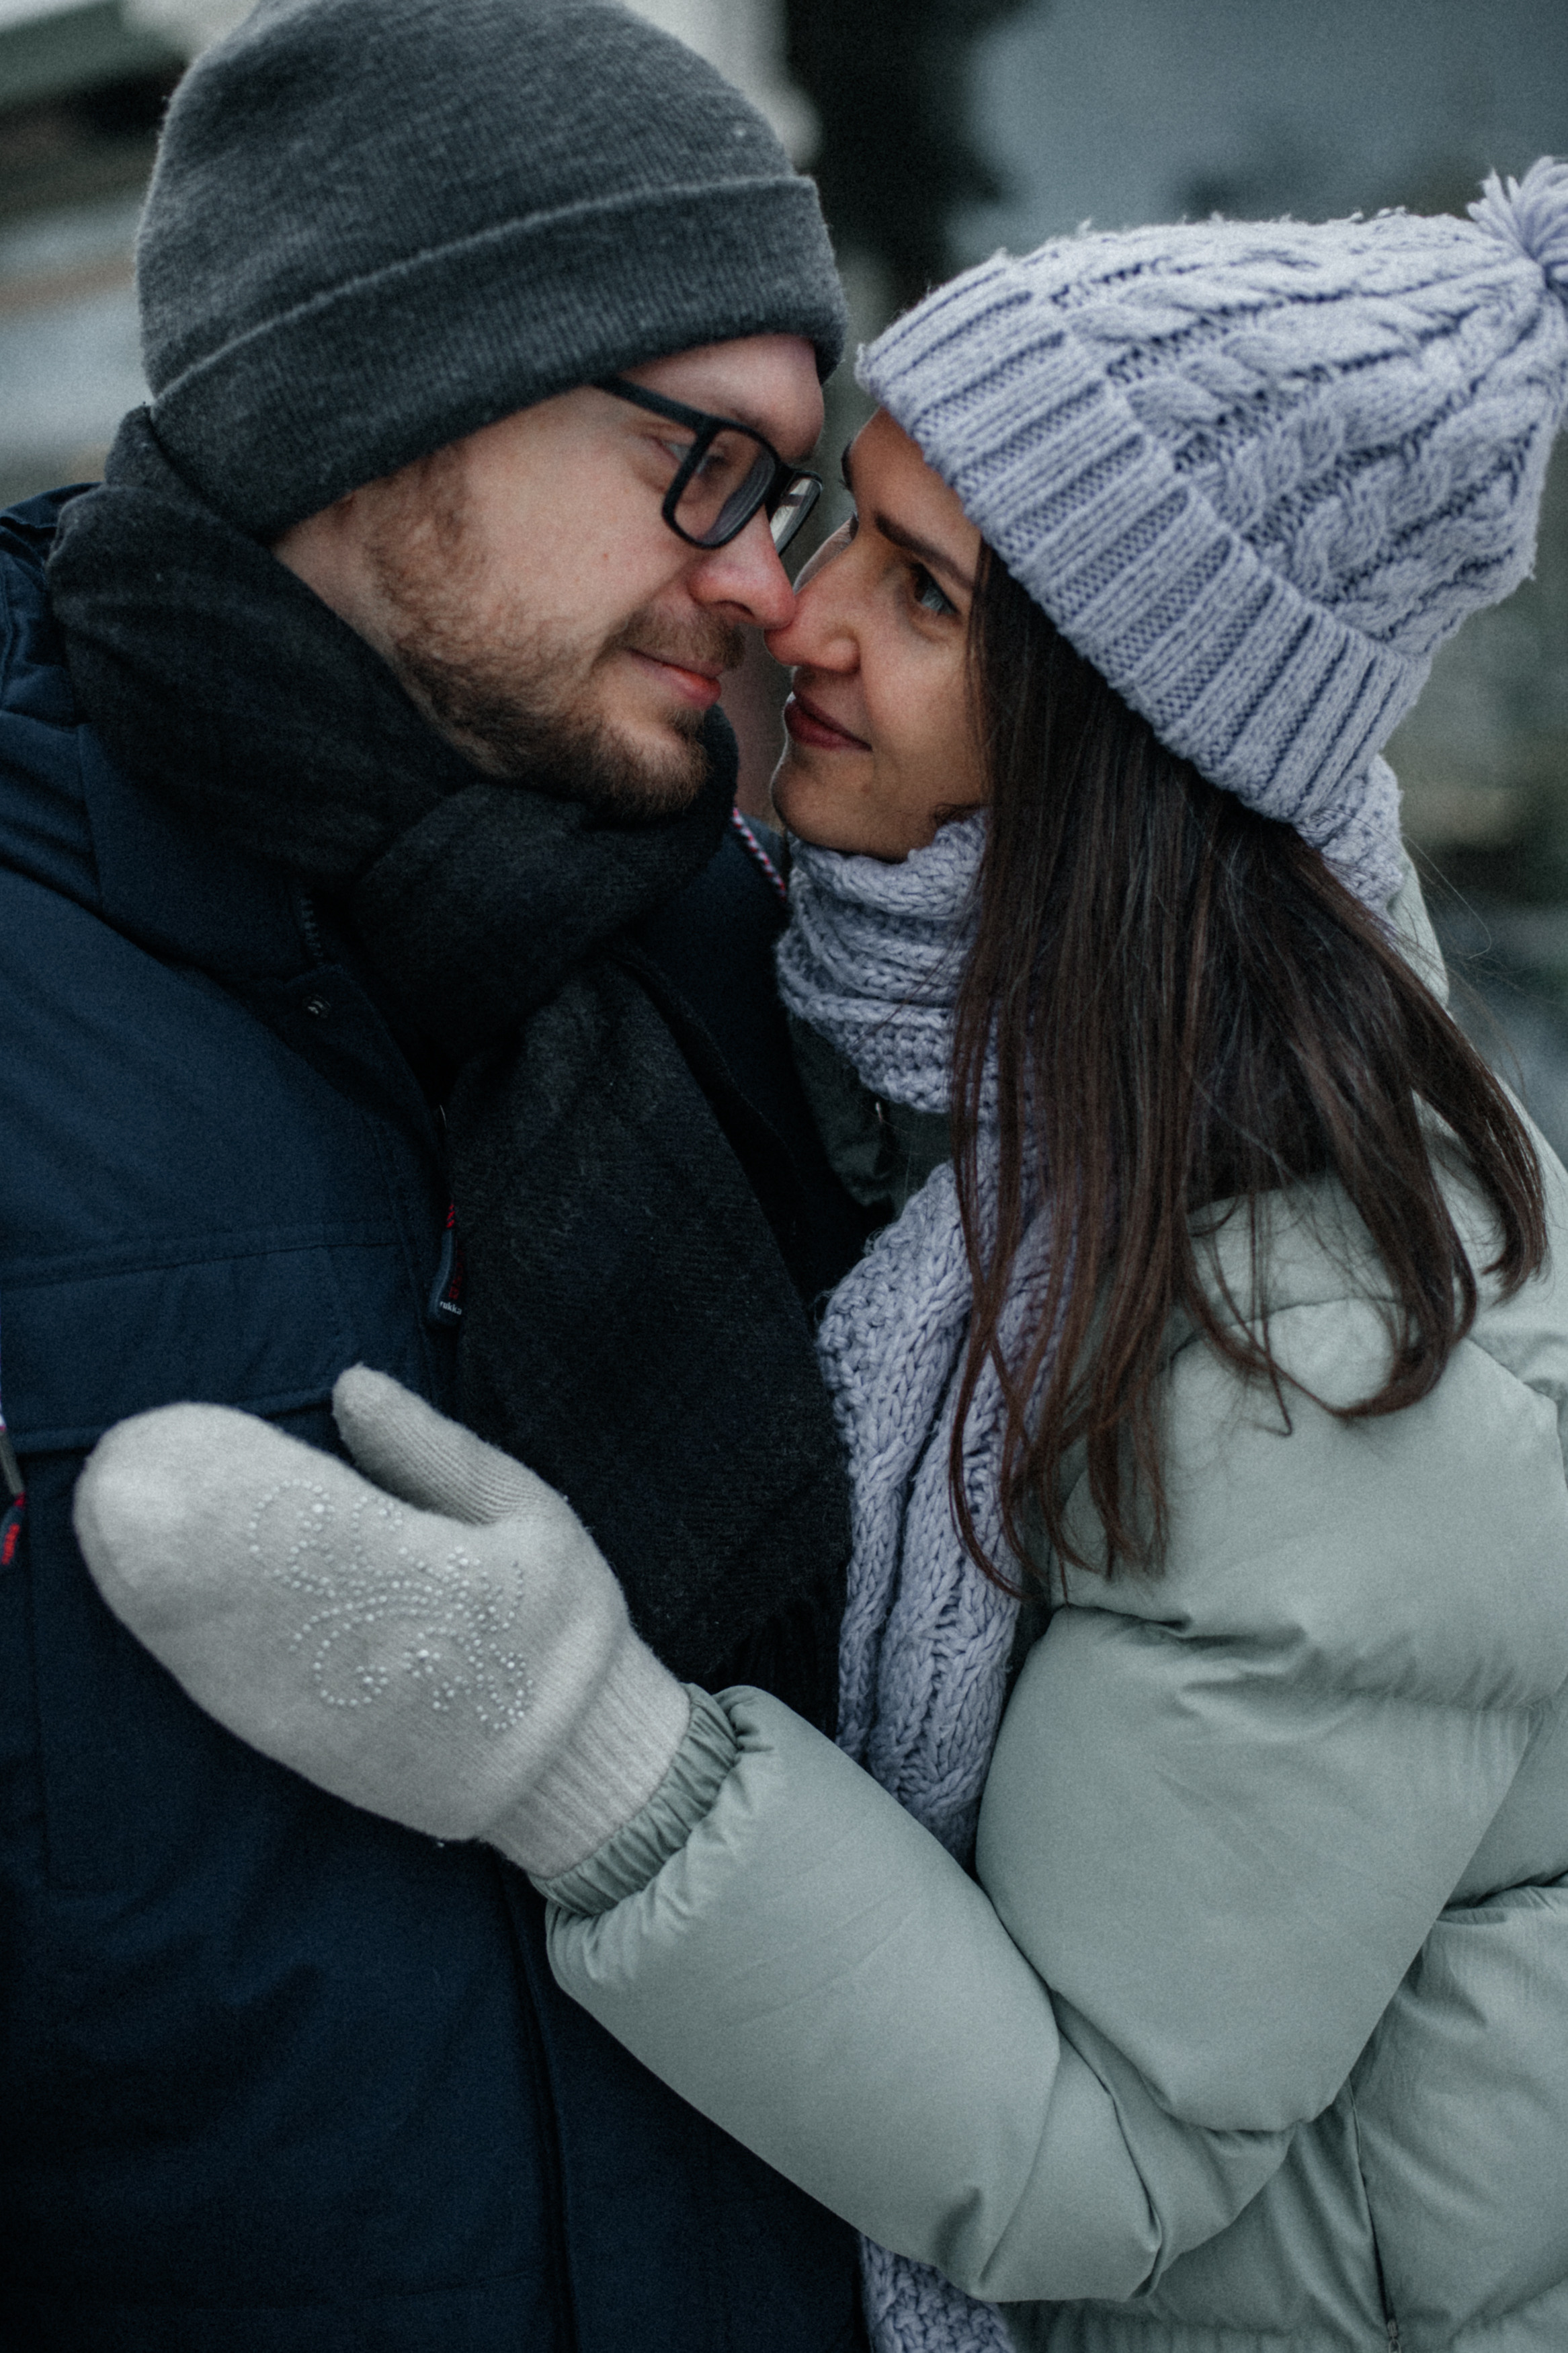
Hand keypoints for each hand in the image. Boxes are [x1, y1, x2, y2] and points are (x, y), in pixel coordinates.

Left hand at [72, 1367, 689, 1876]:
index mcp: (443, 1585)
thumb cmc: (559, 1624)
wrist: (570, 1768)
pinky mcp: (302, 1749)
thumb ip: (435, 1452)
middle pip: (247, 1583)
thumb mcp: (528, 1514)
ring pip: (221, 1642)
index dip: (244, 1481)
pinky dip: (177, 1637)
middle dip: (183, 1530)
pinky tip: (143, 1592)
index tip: (198, 1434)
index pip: (318, 1522)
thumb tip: (350, 1386)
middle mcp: (372, 1655)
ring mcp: (329, 1713)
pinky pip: (225, 1687)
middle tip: (132, 1470)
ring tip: (122, 1518)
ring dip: (162, 1584)